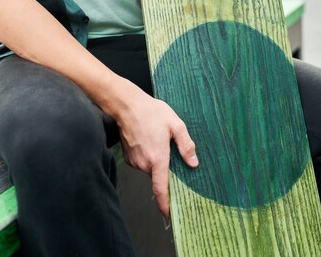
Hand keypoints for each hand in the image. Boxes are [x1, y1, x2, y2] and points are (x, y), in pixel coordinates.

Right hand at [116, 86, 197, 218]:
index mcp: (158, 158)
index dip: (165, 205)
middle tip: (169, 150)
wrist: (126, 104)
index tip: (170, 215)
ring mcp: (135, 161)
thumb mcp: (175, 124)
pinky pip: (142, 162)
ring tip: (157, 139)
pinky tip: (149, 139)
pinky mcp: (128, 156)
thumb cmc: (150, 112)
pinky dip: (147, 155)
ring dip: (156, 160)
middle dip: (165, 168)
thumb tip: (194, 163)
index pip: (161, 189)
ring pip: (150, 168)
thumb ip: (186, 144)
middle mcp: (144, 163)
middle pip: (158, 175)